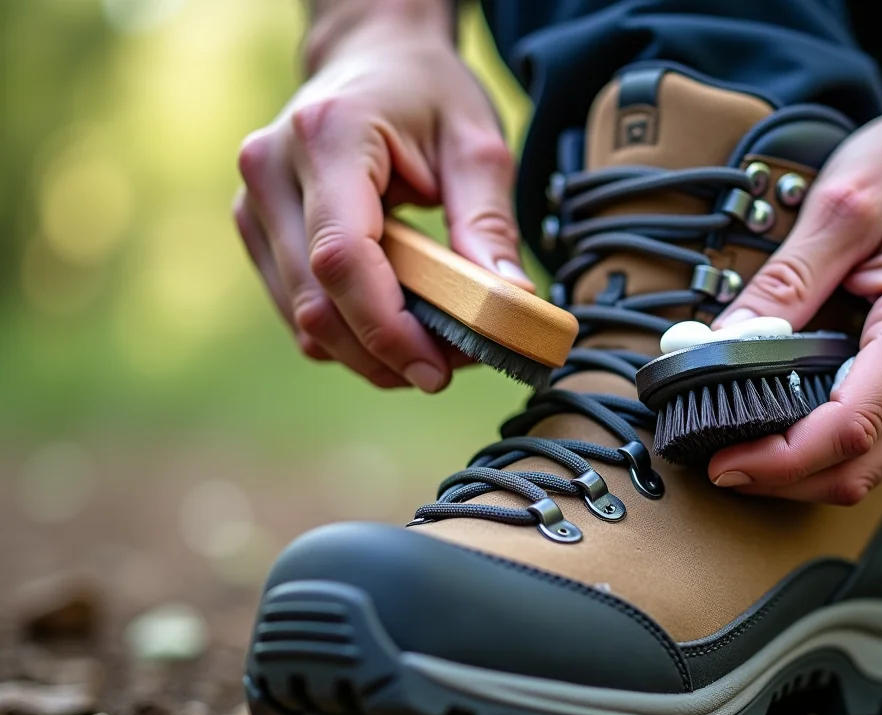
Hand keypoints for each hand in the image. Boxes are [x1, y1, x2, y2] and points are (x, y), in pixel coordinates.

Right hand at [233, 4, 529, 391]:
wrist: (372, 57)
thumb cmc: (428, 94)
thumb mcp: (478, 144)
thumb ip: (490, 225)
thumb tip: (508, 308)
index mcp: (327, 136)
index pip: (343, 257)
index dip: (386, 327)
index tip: (437, 368)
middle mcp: (271, 169)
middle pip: (316, 301)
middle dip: (384, 353)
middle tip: (449, 369)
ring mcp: (252, 202)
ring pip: (301, 318)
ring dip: (367, 352)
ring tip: (431, 348)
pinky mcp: (255, 230)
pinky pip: (297, 309)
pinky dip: (348, 332)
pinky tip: (395, 326)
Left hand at [707, 94, 881, 503]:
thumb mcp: (844, 203)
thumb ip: (785, 280)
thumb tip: (719, 345)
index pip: (849, 429)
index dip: (778, 460)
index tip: (720, 460)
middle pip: (860, 468)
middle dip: (781, 478)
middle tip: (711, 458)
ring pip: (871, 463)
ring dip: (801, 467)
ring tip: (735, 437)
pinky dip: (827, 441)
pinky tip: (781, 416)